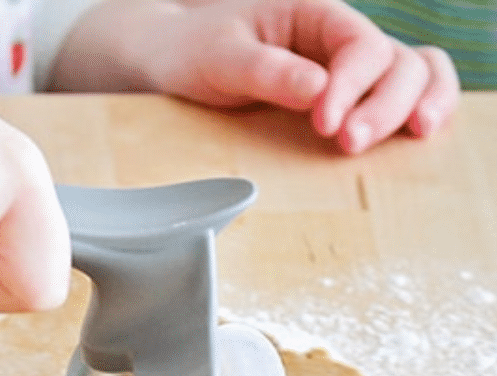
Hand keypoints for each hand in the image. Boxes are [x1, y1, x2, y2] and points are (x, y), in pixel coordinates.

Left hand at [52, 0, 459, 153]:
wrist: (173, 58)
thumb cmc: (194, 50)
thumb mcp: (220, 57)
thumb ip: (266, 71)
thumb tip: (317, 91)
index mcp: (315, 15)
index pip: (360, 46)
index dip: (352, 85)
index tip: (324, 123)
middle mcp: (340, 39)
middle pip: (398, 62)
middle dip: (385, 104)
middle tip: (349, 143)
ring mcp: (348, 69)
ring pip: (412, 75)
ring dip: (416, 105)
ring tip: (412, 140)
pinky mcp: (346, 97)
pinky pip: (397, 96)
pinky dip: (416, 111)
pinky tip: (419, 134)